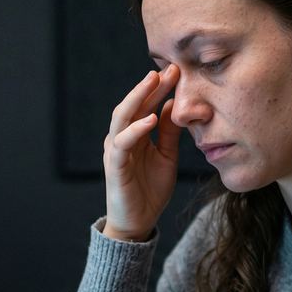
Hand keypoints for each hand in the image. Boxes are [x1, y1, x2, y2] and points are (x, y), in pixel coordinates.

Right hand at [102, 65, 181, 241]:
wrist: (138, 222)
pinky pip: (122, 143)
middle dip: (149, 86)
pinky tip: (150, 119)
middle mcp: (122, 137)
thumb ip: (169, 133)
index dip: (160, 87)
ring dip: (138, 98)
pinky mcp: (114, 166)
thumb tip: (175, 105)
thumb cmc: (150, 190)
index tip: (177, 70)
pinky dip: (135, 129)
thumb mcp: (167, 157)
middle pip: (133, 104)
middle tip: (167, 68)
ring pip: (122, 117)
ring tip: (153, 82)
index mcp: (135, 134)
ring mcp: (116, 150)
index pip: (146, 104)